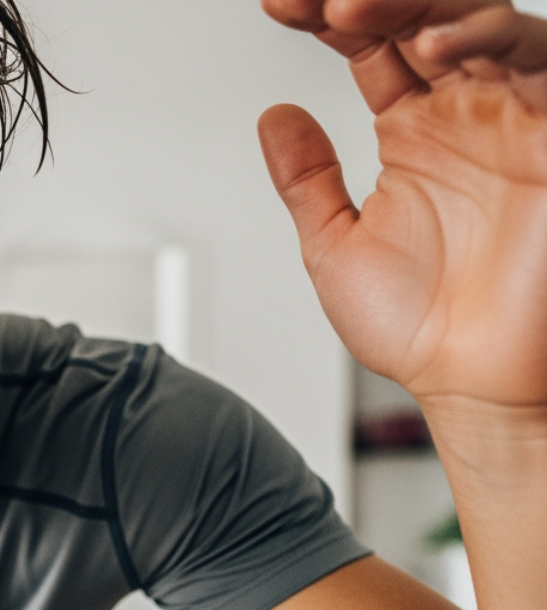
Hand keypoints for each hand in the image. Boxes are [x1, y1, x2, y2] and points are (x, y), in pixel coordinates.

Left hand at [259, 0, 546, 413]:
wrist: (476, 387)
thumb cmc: (422, 329)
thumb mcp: (335, 245)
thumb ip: (306, 180)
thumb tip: (273, 116)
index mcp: (415, 128)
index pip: (369, 43)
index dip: (324, 16)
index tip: (276, 6)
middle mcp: (467, 110)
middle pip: (421, 15)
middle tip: (314, 0)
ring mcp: (514, 115)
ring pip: (479, 21)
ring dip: (417, 7)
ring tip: (350, 14)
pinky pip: (538, 63)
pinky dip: (489, 41)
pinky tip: (431, 51)